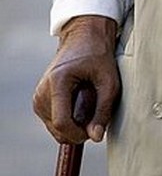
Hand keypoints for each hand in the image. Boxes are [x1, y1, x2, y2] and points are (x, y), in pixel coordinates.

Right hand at [33, 15, 120, 143]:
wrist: (84, 38)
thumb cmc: (99, 55)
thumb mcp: (109, 80)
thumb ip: (103, 109)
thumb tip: (95, 137)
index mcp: (56, 82)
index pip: (62, 122)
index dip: (79, 133)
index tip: (95, 129)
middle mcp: (41, 92)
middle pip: (58, 130)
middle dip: (79, 129)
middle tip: (96, 111)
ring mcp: (37, 98)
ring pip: (56, 130)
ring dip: (74, 125)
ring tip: (88, 102)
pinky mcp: (39, 102)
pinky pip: (54, 123)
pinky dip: (69, 120)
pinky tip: (79, 103)